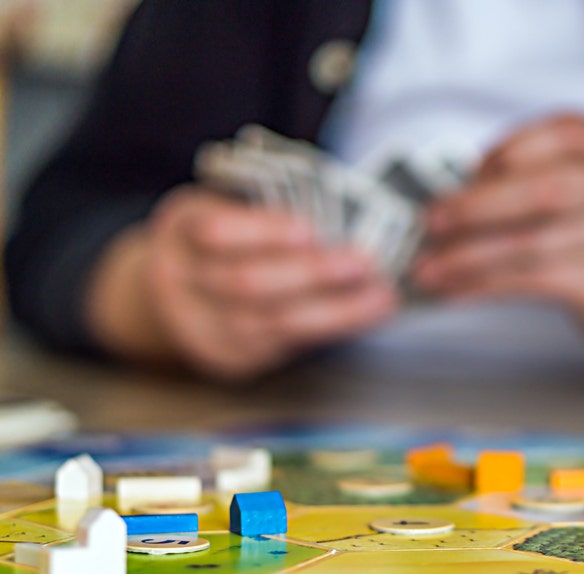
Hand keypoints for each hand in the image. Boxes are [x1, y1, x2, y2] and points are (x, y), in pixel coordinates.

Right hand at [87, 186, 397, 378]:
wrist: (173, 294)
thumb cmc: (222, 240)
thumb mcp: (228, 207)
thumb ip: (269, 208)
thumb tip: (343, 213)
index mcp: (180, 227)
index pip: (214, 230)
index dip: (264, 232)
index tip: (310, 230)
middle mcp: (179, 279)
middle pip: (247, 283)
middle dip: (311, 274)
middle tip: (361, 262)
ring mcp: (200, 326)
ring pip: (271, 322)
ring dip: (333, 309)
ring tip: (376, 294)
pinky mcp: (227, 357)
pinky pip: (283, 343)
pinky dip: (330, 327)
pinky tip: (362, 313)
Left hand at [414, 115, 583, 342]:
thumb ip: (536, 172)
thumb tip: (454, 190)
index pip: (560, 133)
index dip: (507, 150)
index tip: (469, 170)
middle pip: (545, 189)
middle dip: (478, 205)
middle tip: (432, 219)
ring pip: (530, 244)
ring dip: (467, 257)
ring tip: (426, 268)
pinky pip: (530, 281)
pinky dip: (482, 285)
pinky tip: (453, 289)